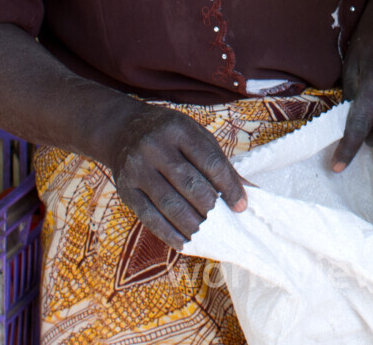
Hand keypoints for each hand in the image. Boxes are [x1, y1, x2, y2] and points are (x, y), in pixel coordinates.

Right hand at [108, 104, 246, 249]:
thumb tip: (249, 191)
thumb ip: (220, 163)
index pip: (210, 161)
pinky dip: (168, 232)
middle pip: (189, 183)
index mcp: (179, 129)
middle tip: (225, 223)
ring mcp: (137, 168)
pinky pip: (149, 216)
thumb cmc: (170, 135)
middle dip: (211, 207)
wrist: (123, 129)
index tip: (241, 206)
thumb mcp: (196, 137)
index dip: (228, 186)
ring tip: (208, 234)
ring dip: (192, 223)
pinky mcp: (125, 189)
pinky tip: (184, 241)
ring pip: (169, 203)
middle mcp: (155, 147)